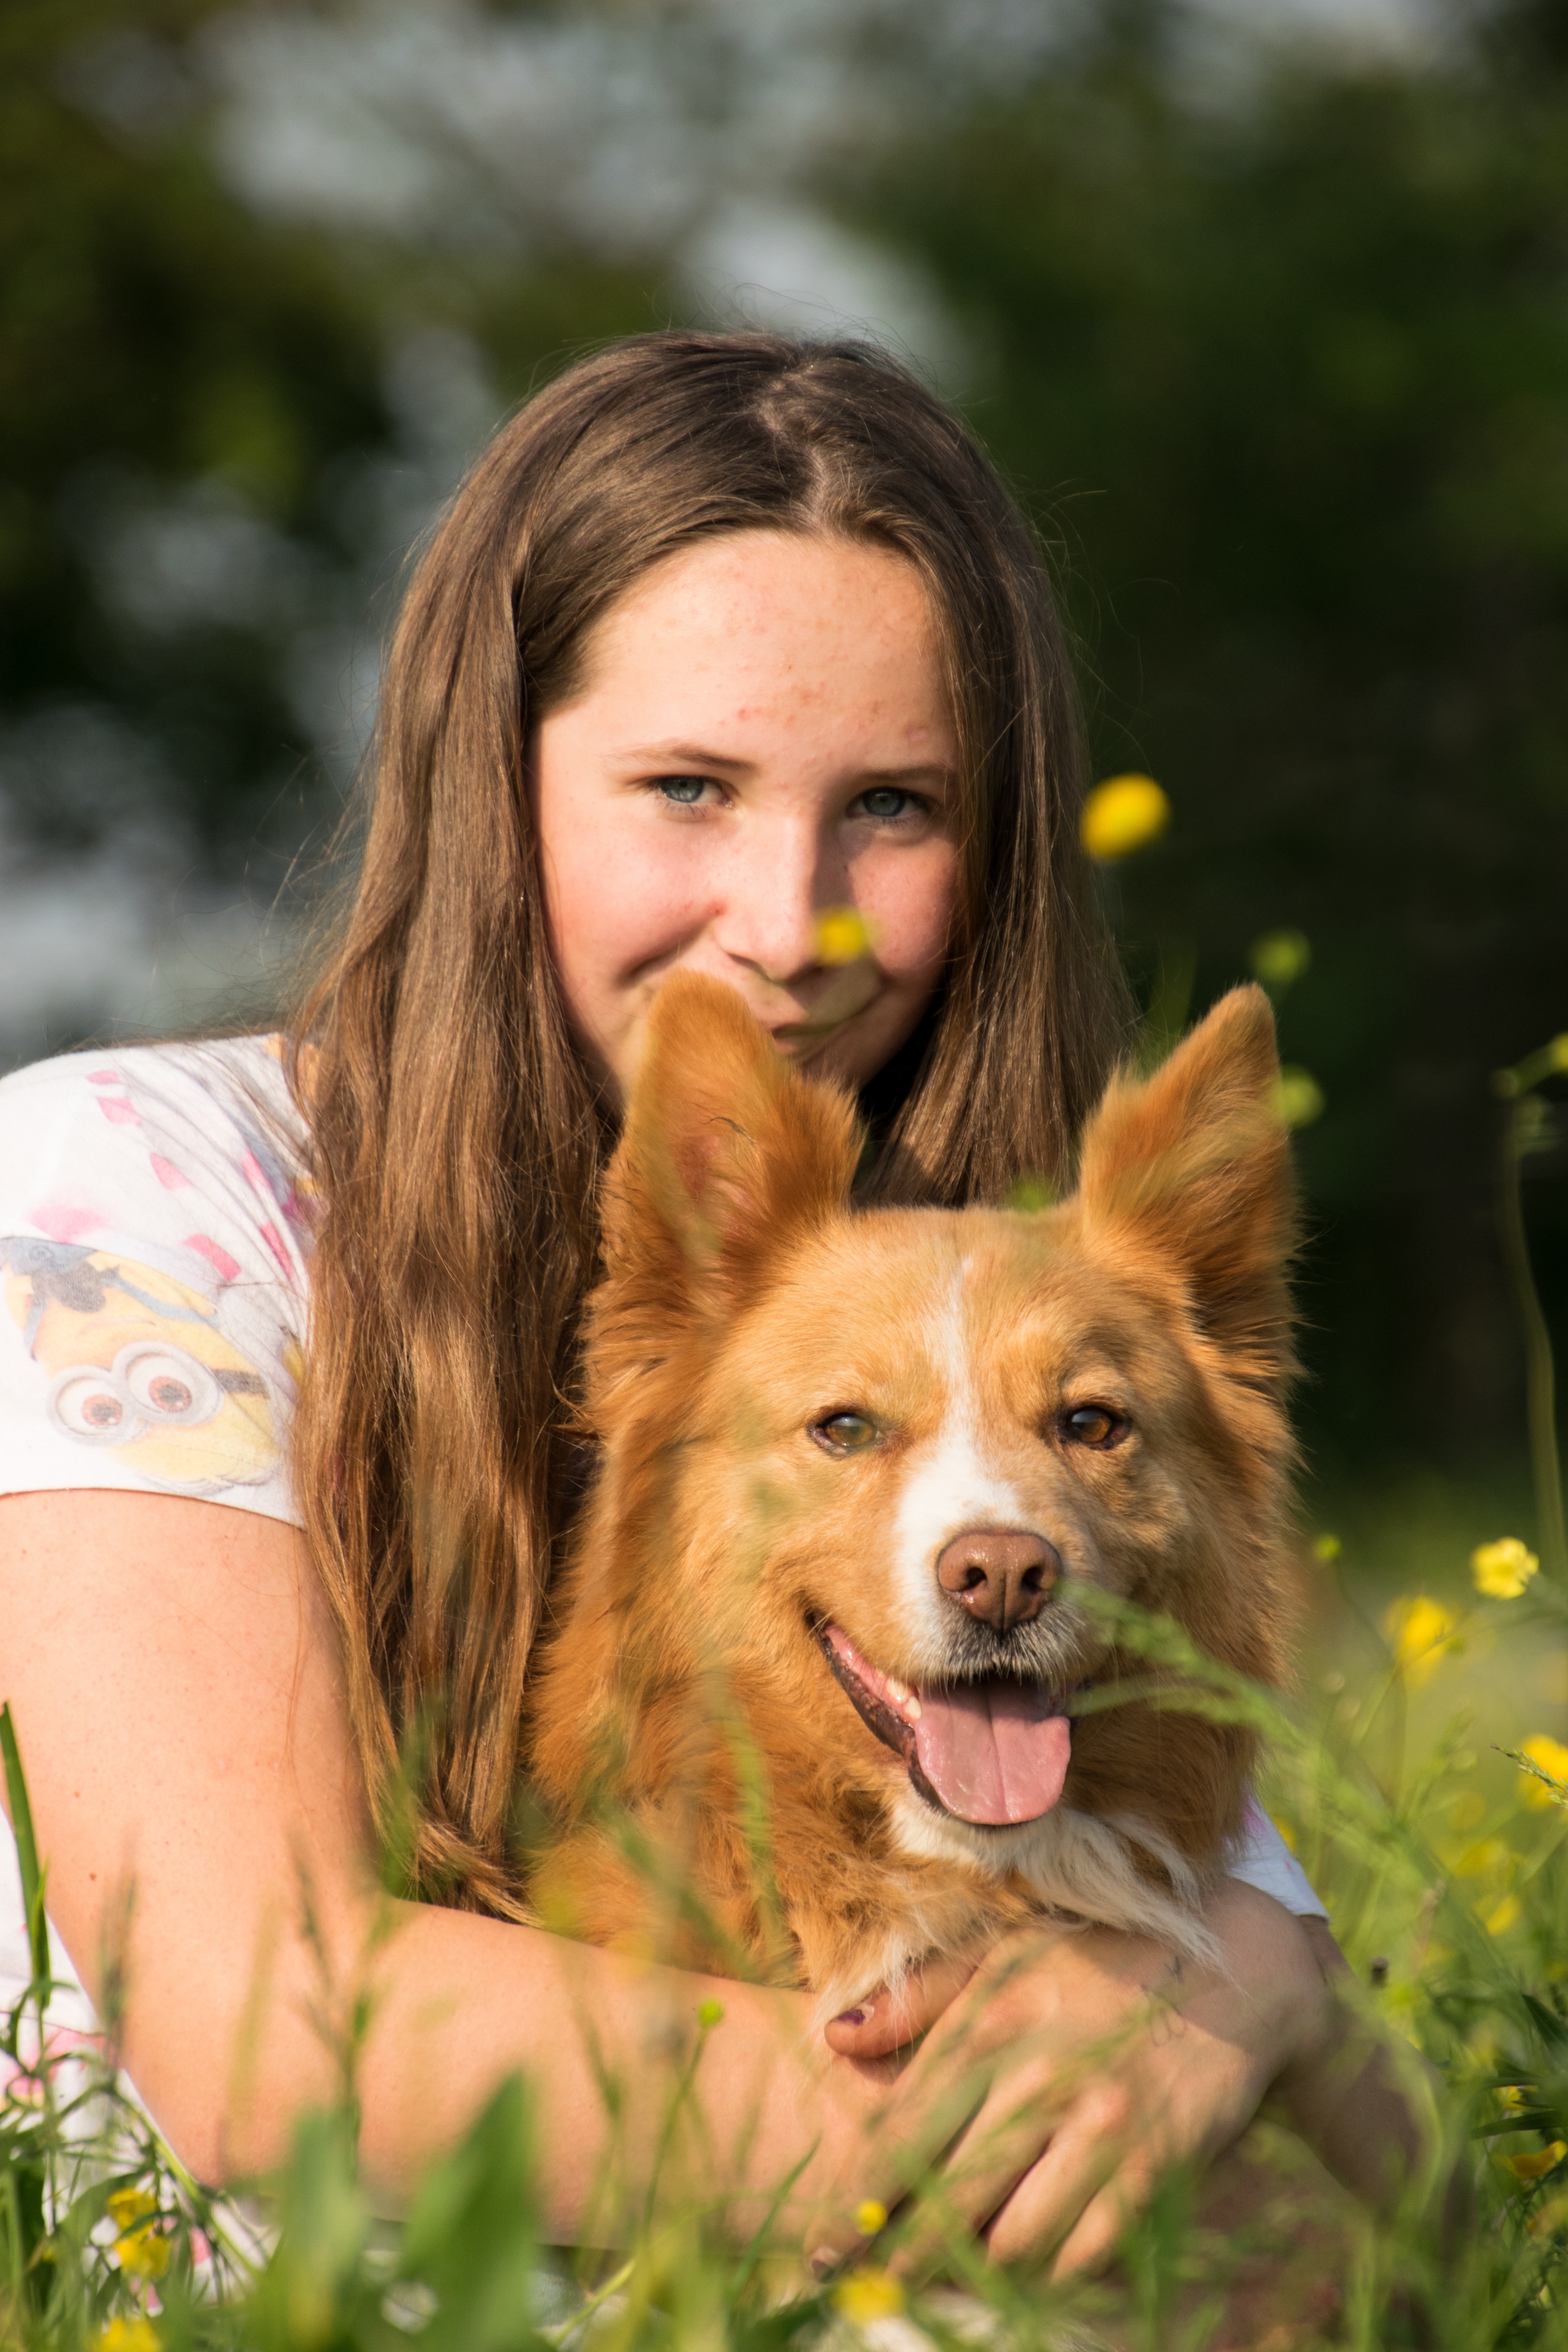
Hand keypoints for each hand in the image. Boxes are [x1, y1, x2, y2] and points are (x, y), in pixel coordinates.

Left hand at [808, 1880, 1331, 2279]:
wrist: (1235, 1966)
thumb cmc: (1101, 1959)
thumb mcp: (1004, 1955)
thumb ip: (917, 1998)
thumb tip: (831, 2037)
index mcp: (988, 2025)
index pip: (897, 2138)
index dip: (854, 2207)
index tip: (824, 2248)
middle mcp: (1035, 2079)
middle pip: (942, 2203)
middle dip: (898, 2261)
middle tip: (871, 2291)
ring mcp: (1098, 2128)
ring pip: (1008, 2242)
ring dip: (971, 2274)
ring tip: (945, 2285)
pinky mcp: (1152, 2168)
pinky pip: (1080, 2255)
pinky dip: (1045, 2276)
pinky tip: (1024, 2273)